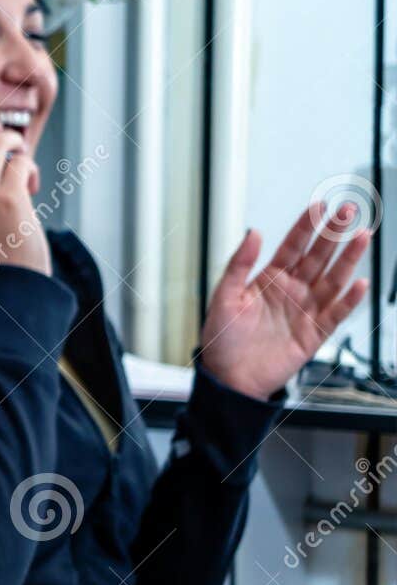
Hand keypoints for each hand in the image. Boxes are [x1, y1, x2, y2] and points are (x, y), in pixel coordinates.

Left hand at [200, 201, 371, 400]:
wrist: (229, 378)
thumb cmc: (222, 340)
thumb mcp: (223, 298)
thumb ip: (238, 265)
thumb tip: (253, 234)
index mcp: (269, 279)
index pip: (292, 246)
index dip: (306, 226)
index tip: (319, 206)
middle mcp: (292, 291)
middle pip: (318, 257)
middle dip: (334, 233)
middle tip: (349, 211)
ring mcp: (305, 310)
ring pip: (333, 280)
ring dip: (348, 259)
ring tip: (361, 237)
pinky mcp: (314, 333)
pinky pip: (336, 314)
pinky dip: (349, 300)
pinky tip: (358, 284)